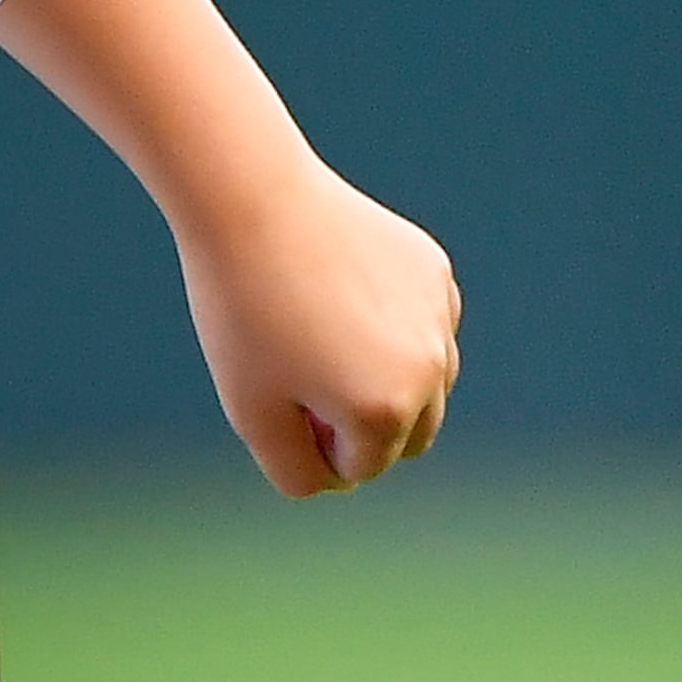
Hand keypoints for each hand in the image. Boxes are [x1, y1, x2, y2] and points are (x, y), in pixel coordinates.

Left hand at [176, 155, 460, 494]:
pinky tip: (338, 291)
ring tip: (314, 331)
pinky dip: (388, 327)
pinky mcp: (435, 274)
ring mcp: (440, 318)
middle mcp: (431, 370)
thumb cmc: (241, 311)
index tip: (272, 390)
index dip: (308, 438)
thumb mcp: (250, 410)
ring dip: (379, 378)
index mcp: (385, 412)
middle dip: (358, 423)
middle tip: (296, 372)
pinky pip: (421, 327)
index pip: (358, 469)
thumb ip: (297, 471)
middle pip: (407, 437)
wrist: (251, 200)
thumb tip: (342, 481)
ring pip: (422, 383)